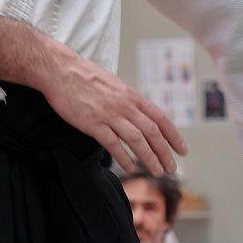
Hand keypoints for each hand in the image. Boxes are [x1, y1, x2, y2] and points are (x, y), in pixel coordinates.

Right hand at [38, 48, 187, 175]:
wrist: (61, 70)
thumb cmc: (85, 77)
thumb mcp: (114, 85)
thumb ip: (127, 100)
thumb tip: (138, 113)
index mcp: (132, 96)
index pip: (160, 117)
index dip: (173, 135)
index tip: (182, 149)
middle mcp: (125, 105)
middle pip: (152, 131)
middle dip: (164, 152)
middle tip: (171, 168)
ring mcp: (109, 114)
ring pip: (136, 139)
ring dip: (149, 157)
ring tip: (156, 172)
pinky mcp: (93, 123)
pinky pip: (113, 144)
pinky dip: (124, 157)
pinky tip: (130, 167)